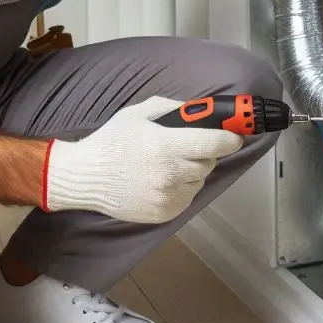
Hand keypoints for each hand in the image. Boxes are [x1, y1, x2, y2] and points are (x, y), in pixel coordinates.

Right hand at [43, 96, 244, 224]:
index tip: (236, 134)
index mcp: (166, 145)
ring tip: (169, 164)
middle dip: (205, 152)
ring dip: (193, 171)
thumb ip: (173, 108)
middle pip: (209, 162)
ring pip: (200, 180)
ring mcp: (168, 197)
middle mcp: (171, 174)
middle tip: (189, 146)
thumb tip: (201, 110)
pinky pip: (188, 197)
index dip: (230, 137)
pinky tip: (162, 179)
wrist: (86, 176)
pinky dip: (182, 188)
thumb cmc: (111, 141)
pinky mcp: (165, 214)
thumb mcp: (138, 113)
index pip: (214, 143)